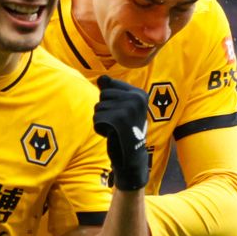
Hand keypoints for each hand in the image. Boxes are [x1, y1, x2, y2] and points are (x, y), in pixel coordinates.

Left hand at [93, 75, 148, 190]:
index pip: (109, 85)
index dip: (109, 101)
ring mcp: (130, 108)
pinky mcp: (120, 120)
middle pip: (103, 95)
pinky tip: (112, 135)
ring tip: (115, 130)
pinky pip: (97, 118)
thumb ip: (110, 90)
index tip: (121, 114)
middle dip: (104, 110)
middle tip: (117, 124)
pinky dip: (99, 128)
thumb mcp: (120, 107)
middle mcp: (137, 98)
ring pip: (98, 107)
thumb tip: (101, 77)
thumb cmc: (124, 131)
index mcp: (139, 93)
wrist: (131, 157)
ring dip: (101, 120)